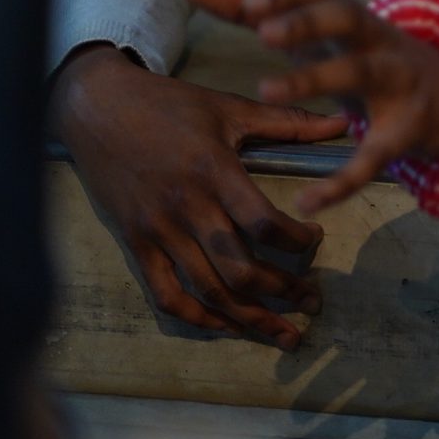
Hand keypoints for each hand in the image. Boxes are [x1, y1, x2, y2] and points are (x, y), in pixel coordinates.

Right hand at [49, 45, 346, 347]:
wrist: (96, 108)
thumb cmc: (167, 104)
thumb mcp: (229, 107)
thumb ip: (288, 121)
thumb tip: (343, 125)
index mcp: (214, 172)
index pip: (262, 223)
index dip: (297, 242)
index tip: (316, 241)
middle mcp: (185, 208)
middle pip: (238, 269)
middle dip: (283, 292)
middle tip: (314, 303)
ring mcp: (157, 230)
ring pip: (206, 290)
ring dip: (249, 317)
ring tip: (285, 333)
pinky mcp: (134, 242)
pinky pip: (166, 293)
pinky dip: (198, 317)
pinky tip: (227, 326)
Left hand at [186, 0, 438, 217]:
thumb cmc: (369, 58)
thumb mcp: (320, 35)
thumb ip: (256, 10)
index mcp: (352, 18)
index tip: (251, 4)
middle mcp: (377, 41)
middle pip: (347, 15)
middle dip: (308, 22)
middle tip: (264, 33)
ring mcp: (397, 83)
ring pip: (360, 72)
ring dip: (314, 78)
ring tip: (266, 90)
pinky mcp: (406, 131)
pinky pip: (375, 155)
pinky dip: (343, 179)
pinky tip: (309, 199)